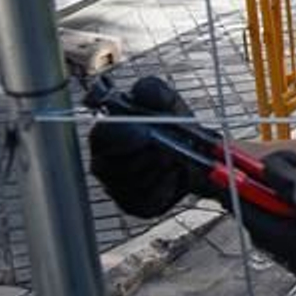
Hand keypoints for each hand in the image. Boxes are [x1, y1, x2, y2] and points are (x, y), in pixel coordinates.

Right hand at [87, 76, 213, 217]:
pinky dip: (166, 186)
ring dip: (160, 170)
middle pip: (116, 165)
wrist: (194, 153)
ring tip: (173, 158)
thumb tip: (139, 91)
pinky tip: (172, 175)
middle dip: (149, 155)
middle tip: (169, 147)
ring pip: (134, 183)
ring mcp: (114, 186)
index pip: (101, 135)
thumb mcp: (167, 100)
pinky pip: (146, 200)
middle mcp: (102, 162)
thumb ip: (152, 90)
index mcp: (105, 133)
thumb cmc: (171, 124)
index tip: (146, 134)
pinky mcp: (131, 205)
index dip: (124, 136)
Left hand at [234, 152, 295, 295]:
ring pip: (290, 186)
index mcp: (261, 225)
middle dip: (293, 176)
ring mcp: (284, 221)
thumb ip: (290, 184)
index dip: (245, 166)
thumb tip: (266, 164)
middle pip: (266, 182)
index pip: (235, 189)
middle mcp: (268, 222)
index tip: (270, 157)